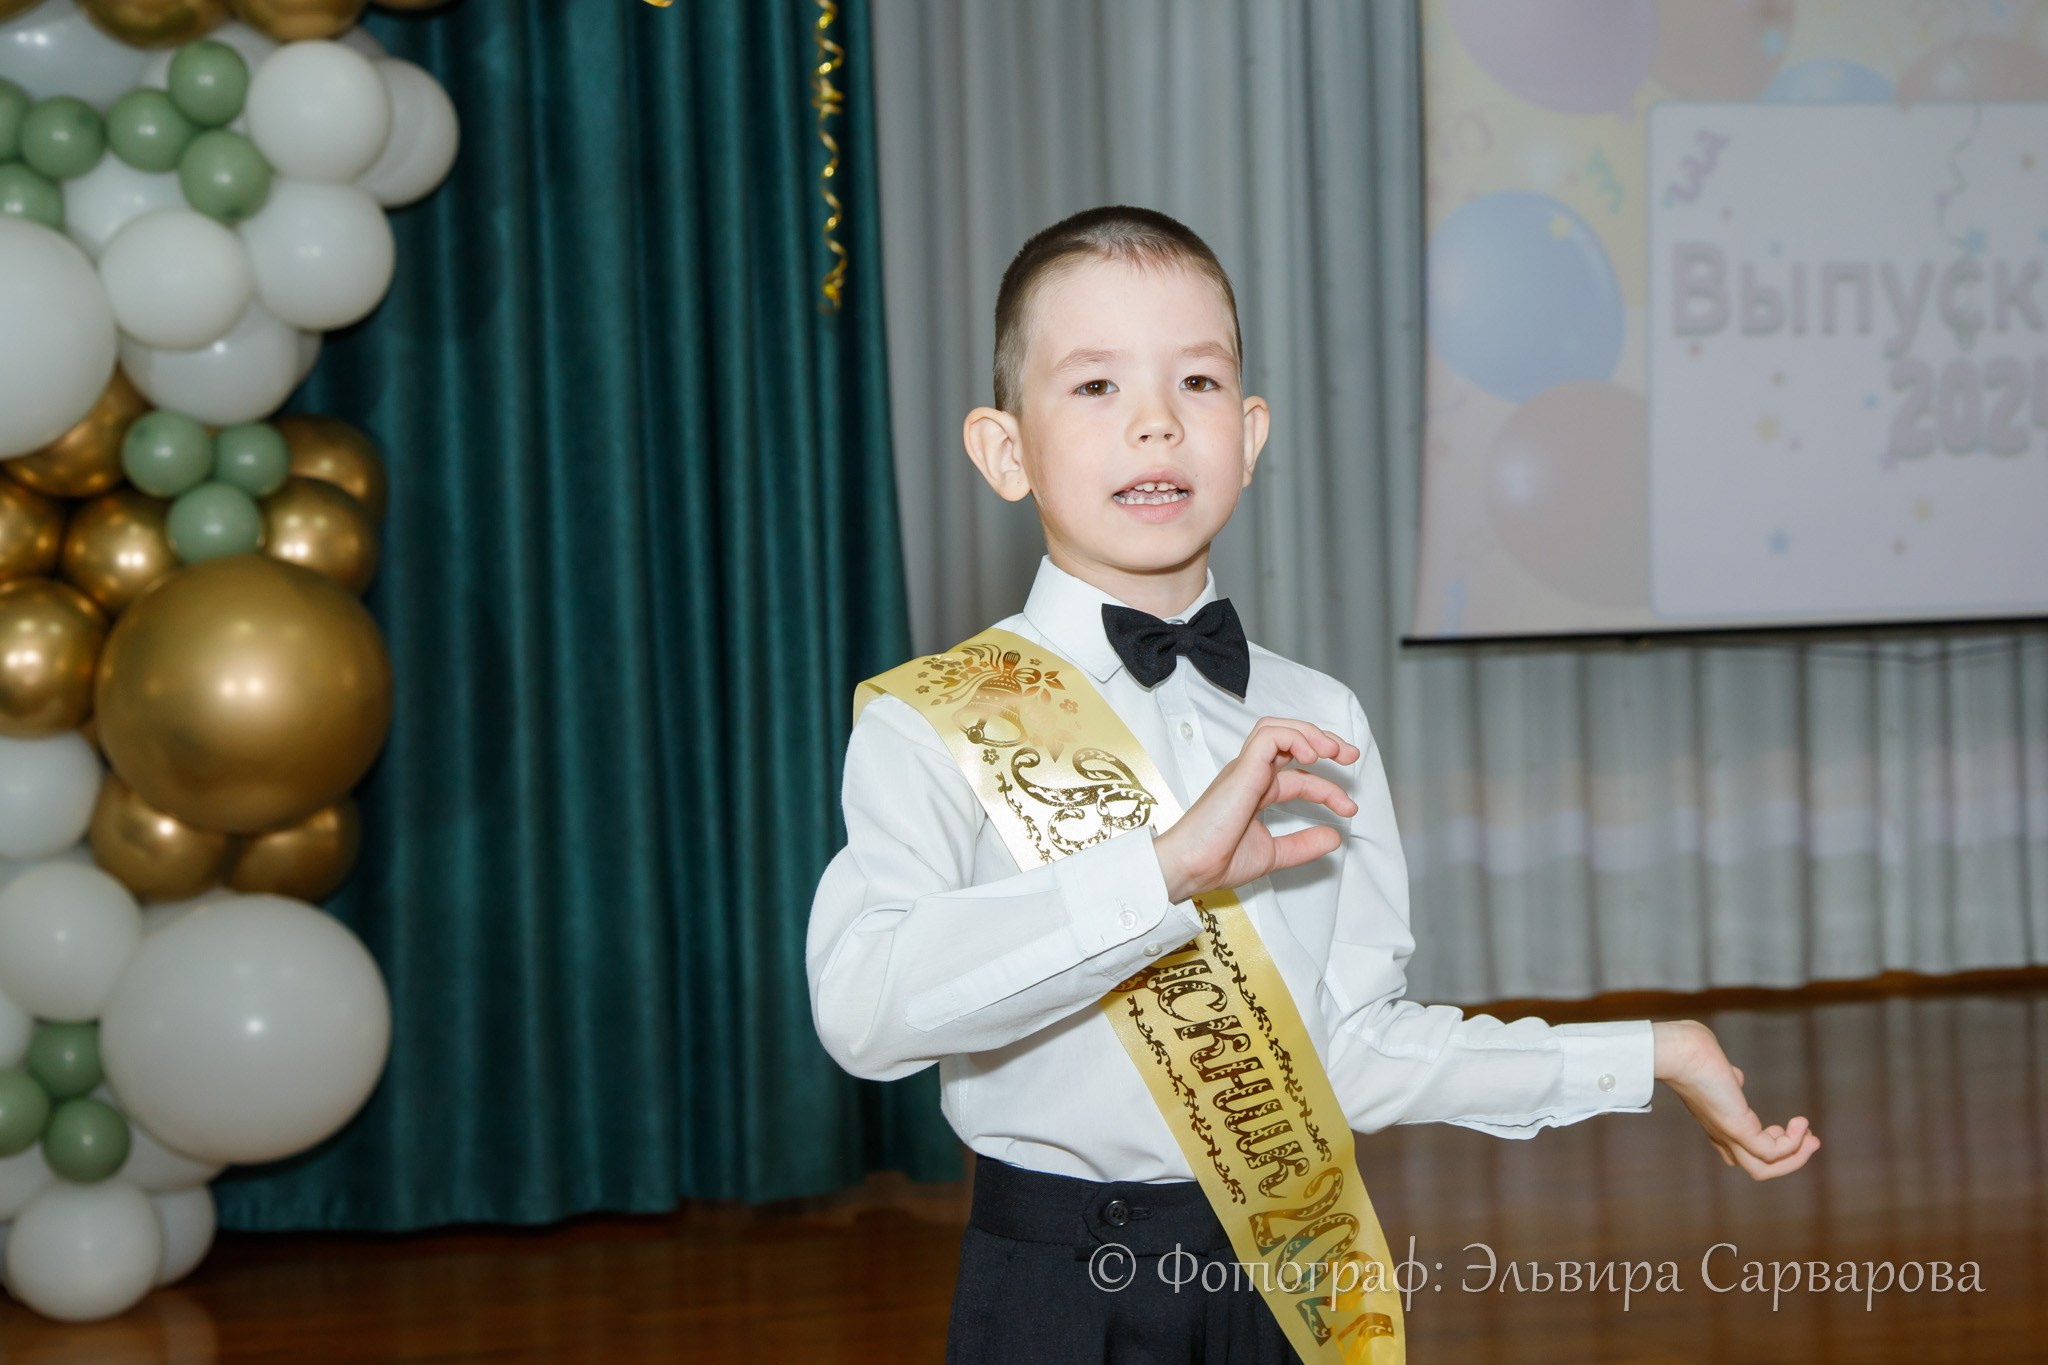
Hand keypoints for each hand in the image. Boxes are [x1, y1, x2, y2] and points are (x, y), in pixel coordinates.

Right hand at [1152, 718, 1360, 903]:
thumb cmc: (1217, 861)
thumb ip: (1303, 845)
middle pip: (1289, 740)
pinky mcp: (1242, 768)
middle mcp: (1250, 774)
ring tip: (1333, 752)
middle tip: (1350, 757)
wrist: (1191, 867)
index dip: (1329, 789)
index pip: (1299, 777)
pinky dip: (1295, 738)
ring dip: (1310, 734)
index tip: (1349, 810)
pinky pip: (1269, 736)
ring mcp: (1245, 769)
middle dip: (1325, 742)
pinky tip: (1311, 756)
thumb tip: (1335, 837)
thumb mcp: (1274, 854)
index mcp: (1255, 791)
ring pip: (1277, 728)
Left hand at [1653, 1020, 1819, 1180]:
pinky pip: (1772, 1152)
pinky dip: (1792, 1143)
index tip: (1781, 1128)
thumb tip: (1734, 1077)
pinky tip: (1801, 1123)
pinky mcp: (1737, 1129)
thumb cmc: (1692, 1051)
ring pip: (1764, 1169)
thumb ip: (1727, 1077)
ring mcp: (1728, 1134)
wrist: (1679, 1050)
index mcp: (1716, 1121)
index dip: (1766, 1145)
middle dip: (1788, 1159)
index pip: (1741, 1151)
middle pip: (1757, 1168)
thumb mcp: (1717, 1069)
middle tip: (1811, 1140)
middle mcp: (1721, 1133)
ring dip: (1795, 1158)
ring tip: (1812, 1139)